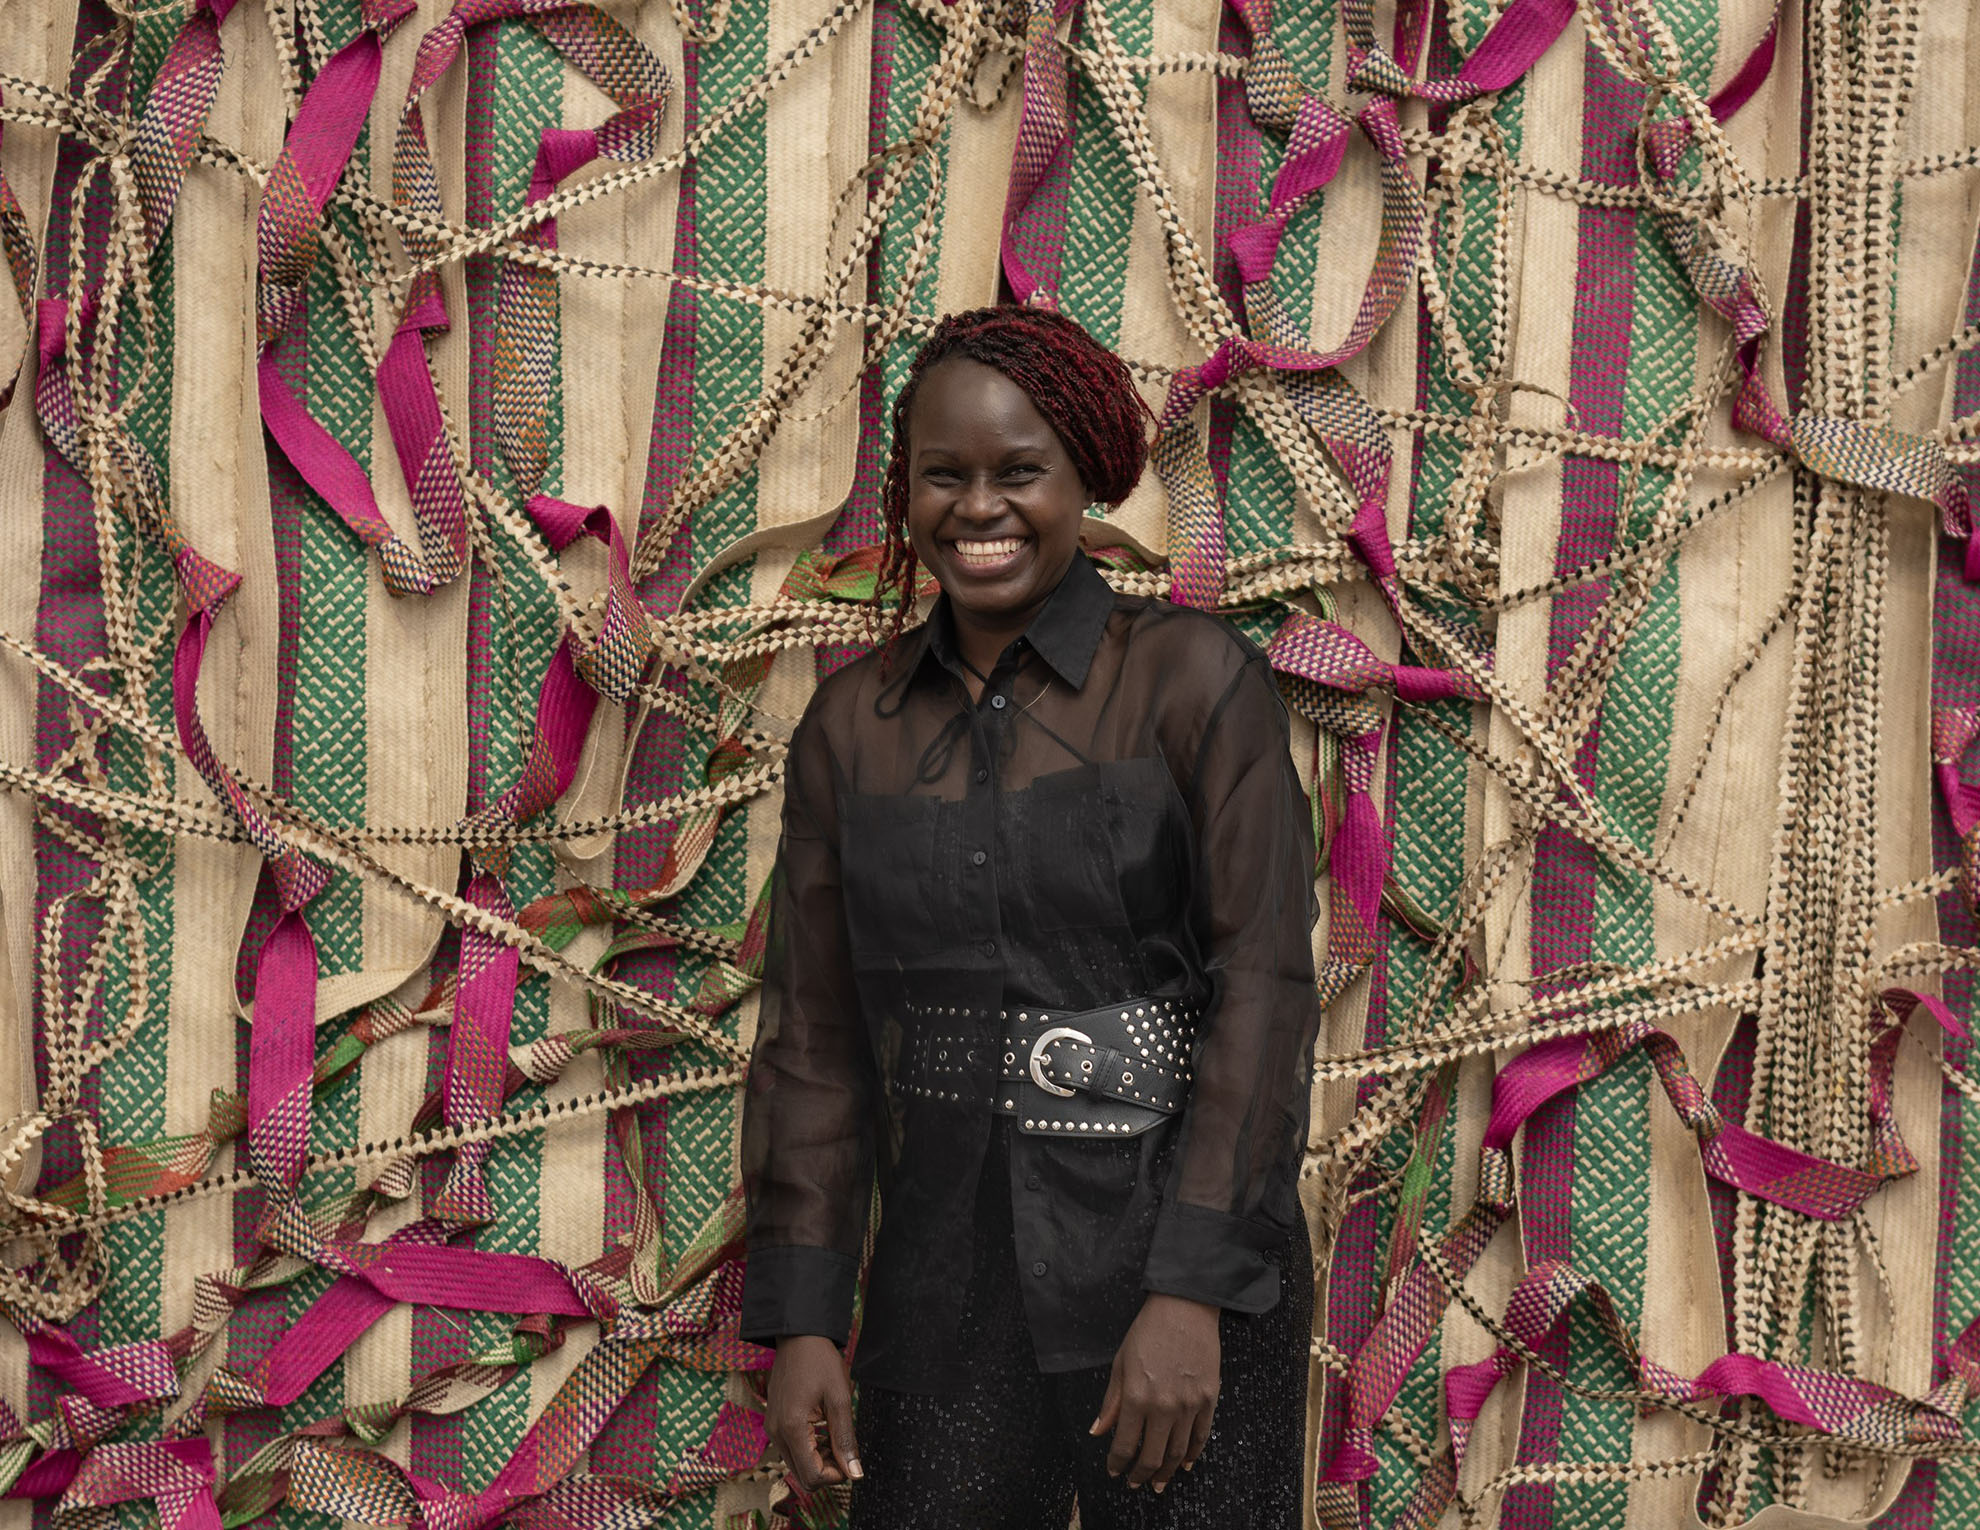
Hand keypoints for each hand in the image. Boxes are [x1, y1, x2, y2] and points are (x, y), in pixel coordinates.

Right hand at [766, 1334, 861, 1489]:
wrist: (798, 1336)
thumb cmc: (820, 1361)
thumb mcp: (839, 1398)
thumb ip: (846, 1439)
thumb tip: (855, 1473)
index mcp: (792, 1428)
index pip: (812, 1476)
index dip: (836, 1475)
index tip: (851, 1458)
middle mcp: (776, 1433)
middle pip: (803, 1476)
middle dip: (827, 1470)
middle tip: (844, 1448)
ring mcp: (772, 1428)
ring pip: (796, 1465)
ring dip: (818, 1460)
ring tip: (835, 1435)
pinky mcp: (773, 1423)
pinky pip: (791, 1450)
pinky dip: (809, 1450)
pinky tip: (823, 1430)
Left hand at [1090, 1293, 1219, 1492]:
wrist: (1184, 1308)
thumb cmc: (1147, 1331)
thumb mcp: (1120, 1364)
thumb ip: (1111, 1402)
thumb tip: (1098, 1432)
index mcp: (1136, 1397)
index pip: (1125, 1445)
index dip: (1118, 1463)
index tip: (1114, 1471)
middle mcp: (1164, 1406)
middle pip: (1153, 1456)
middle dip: (1141, 1474)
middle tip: (1135, 1484)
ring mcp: (1190, 1404)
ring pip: (1178, 1452)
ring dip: (1167, 1472)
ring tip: (1158, 1482)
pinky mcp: (1209, 1399)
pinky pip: (1201, 1436)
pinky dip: (1193, 1455)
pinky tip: (1186, 1464)